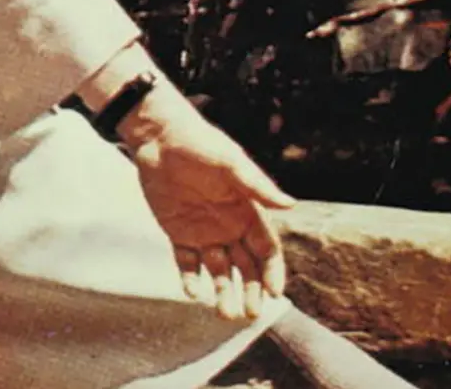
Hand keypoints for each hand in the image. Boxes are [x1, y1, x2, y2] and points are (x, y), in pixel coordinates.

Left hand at [120, 93, 296, 320]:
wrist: (159, 138)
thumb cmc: (201, 145)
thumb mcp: (231, 163)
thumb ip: (257, 186)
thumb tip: (291, 204)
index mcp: (248, 212)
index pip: (267, 250)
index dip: (272, 272)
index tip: (274, 293)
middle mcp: (229, 227)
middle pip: (246, 267)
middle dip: (251, 291)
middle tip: (251, 314)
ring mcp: (203, 232)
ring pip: (218, 271)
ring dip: (223, 292)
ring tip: (225, 314)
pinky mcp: (177, 232)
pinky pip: (186, 262)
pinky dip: (190, 278)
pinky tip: (193, 292)